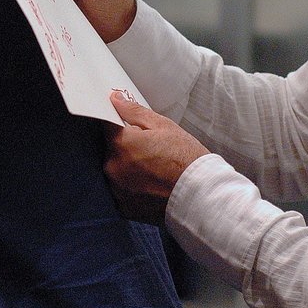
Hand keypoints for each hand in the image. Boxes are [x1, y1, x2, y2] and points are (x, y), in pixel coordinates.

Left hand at [103, 90, 208, 225]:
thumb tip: (115, 100)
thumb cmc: (186, 158)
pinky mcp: (123, 207)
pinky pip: (120, 190)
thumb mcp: (163, 126)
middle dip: (124, 146)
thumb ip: (134, 112)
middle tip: (149, 149)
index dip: (118, 123)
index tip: (128, 126)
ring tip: (152, 169)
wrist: (201, 196)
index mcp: (121, 144)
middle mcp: (113, 168)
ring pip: (115, 170)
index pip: (106, 125)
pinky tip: (150, 184)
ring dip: (126, 167)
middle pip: (110, 149)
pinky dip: (131, 186)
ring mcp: (116, 190)